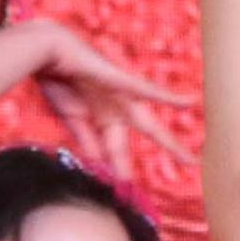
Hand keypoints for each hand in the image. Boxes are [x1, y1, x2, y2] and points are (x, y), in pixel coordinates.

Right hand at [20, 24, 179, 185]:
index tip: (128, 185)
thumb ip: (87, 139)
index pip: (119, 148)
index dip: (123, 167)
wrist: (48, 55)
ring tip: (190, 158)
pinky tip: (189, 101)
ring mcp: (122, 96)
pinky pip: (147, 91)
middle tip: (191, 163)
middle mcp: (119, 107)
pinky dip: (167, 97)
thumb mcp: (73, 117)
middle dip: (169, 148)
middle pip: (148, 132)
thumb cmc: (58, 81)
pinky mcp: (121, 81)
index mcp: (106, 116)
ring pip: (151, 124)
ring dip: (169, 142)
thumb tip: (98, 162)